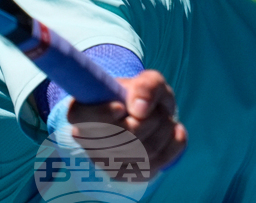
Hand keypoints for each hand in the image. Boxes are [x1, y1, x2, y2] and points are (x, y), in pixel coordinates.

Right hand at [67, 69, 186, 177]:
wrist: (149, 115)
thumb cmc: (141, 96)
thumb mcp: (147, 81)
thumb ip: (145, 86)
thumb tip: (140, 109)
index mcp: (81, 111)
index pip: (83, 119)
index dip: (102, 115)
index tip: (121, 107)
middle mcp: (88, 140)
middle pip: (124, 134)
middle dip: (153, 118)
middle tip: (158, 109)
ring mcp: (105, 161)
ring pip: (145, 151)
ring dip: (165, 130)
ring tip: (166, 118)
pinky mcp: (126, 175)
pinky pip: (157, 164)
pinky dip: (174, 145)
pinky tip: (174, 132)